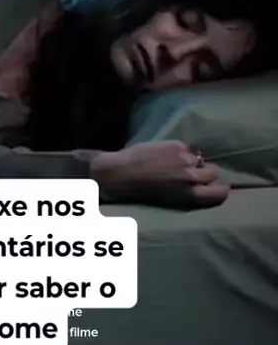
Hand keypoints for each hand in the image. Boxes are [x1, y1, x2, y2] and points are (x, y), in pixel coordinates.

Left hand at [91, 141, 229, 208]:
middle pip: (214, 173)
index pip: (220, 192)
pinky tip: (166, 154)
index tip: (216, 186)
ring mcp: (185, 159)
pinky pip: (186, 148)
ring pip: (199, 159)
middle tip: (193, 173)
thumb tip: (202, 182)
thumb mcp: (171, 198)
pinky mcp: (176, 145)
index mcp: (190, 196)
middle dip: (206, 173)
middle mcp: (191, 178)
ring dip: (191, 161)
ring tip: (175, 163)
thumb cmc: (144, 191)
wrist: (122, 173)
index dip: (220, 188)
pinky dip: (180, 150)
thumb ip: (189, 191)